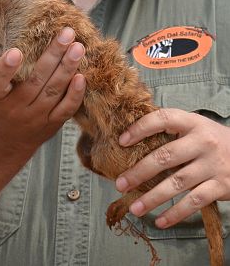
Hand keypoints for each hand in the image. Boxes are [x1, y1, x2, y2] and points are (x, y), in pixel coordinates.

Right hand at [0, 27, 85, 151]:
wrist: (8, 139)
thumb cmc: (3, 104)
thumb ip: (8, 71)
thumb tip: (34, 38)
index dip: (5, 68)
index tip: (16, 51)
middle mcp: (15, 108)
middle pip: (35, 81)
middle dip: (53, 55)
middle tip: (67, 33)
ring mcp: (35, 118)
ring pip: (53, 92)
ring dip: (67, 68)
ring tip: (78, 48)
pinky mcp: (51, 125)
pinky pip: (66, 109)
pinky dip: (75, 94)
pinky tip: (82, 77)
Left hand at [116, 108, 229, 228]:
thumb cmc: (211, 140)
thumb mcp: (195, 127)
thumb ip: (171, 131)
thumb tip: (134, 141)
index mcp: (192, 123)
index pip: (163, 119)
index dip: (140, 128)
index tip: (122, 141)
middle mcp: (203, 142)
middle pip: (165, 157)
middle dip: (139, 172)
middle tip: (120, 184)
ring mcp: (212, 165)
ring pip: (177, 183)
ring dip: (152, 198)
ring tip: (134, 208)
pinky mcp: (221, 186)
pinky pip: (194, 202)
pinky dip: (176, 213)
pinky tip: (160, 221)